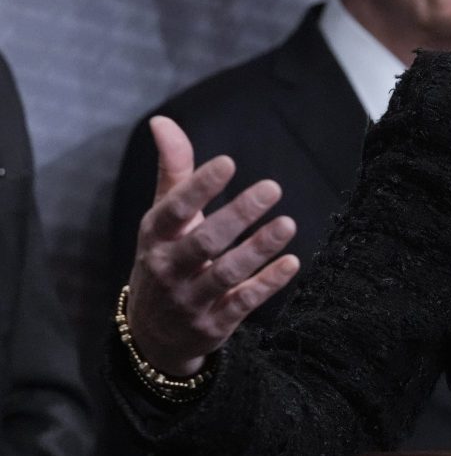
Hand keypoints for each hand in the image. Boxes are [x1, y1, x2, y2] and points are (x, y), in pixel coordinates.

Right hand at [124, 116, 298, 376]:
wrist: (153, 334)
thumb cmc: (166, 257)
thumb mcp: (163, 218)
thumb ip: (173, 171)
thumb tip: (162, 121)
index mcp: (155, 237)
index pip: (174, 210)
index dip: (198, 187)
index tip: (228, 162)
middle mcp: (168, 268)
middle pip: (204, 241)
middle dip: (237, 215)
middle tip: (272, 187)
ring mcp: (189, 299)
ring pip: (225, 274)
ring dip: (258, 249)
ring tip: (288, 223)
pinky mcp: (212, 324)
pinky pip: (241, 303)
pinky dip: (266, 284)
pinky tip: (291, 262)